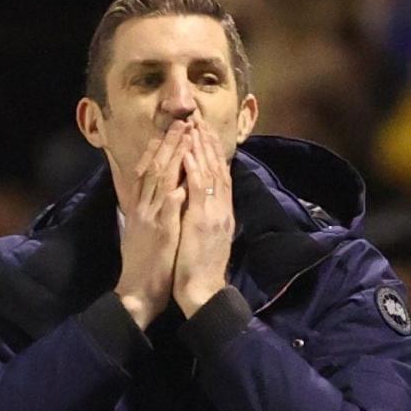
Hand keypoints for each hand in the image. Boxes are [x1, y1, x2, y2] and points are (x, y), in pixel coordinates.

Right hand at [112, 121, 188, 327]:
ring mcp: (150, 218)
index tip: (169, 129)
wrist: (137, 291)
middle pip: (154, 168)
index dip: (159, 148)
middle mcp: (143, 208)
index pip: (148, 170)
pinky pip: (167, 208)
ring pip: (159, 180)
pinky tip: (184, 177)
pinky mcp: (160, 233)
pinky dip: (175, 191)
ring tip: (184, 135)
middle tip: (181, 122)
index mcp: (141, 208)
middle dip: (168, 143)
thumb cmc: (146, 264)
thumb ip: (152, 210)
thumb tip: (165, 192)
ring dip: (172, 156)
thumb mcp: (145, 231)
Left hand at [173, 118, 233, 317]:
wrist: (203, 291)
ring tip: (195, 127)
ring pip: (210, 174)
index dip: (211, 153)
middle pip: (217, 169)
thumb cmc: (199, 269)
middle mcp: (221, 209)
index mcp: (220, 213)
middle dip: (208, 144)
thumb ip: (206, 217)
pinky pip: (200, 191)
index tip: (203, 133)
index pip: (218, 176)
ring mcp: (214, 214)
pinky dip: (195, 171)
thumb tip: (203, 202)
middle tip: (200, 119)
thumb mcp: (205, 238)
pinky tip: (190, 154)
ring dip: (202, 149)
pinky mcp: (203, 221)